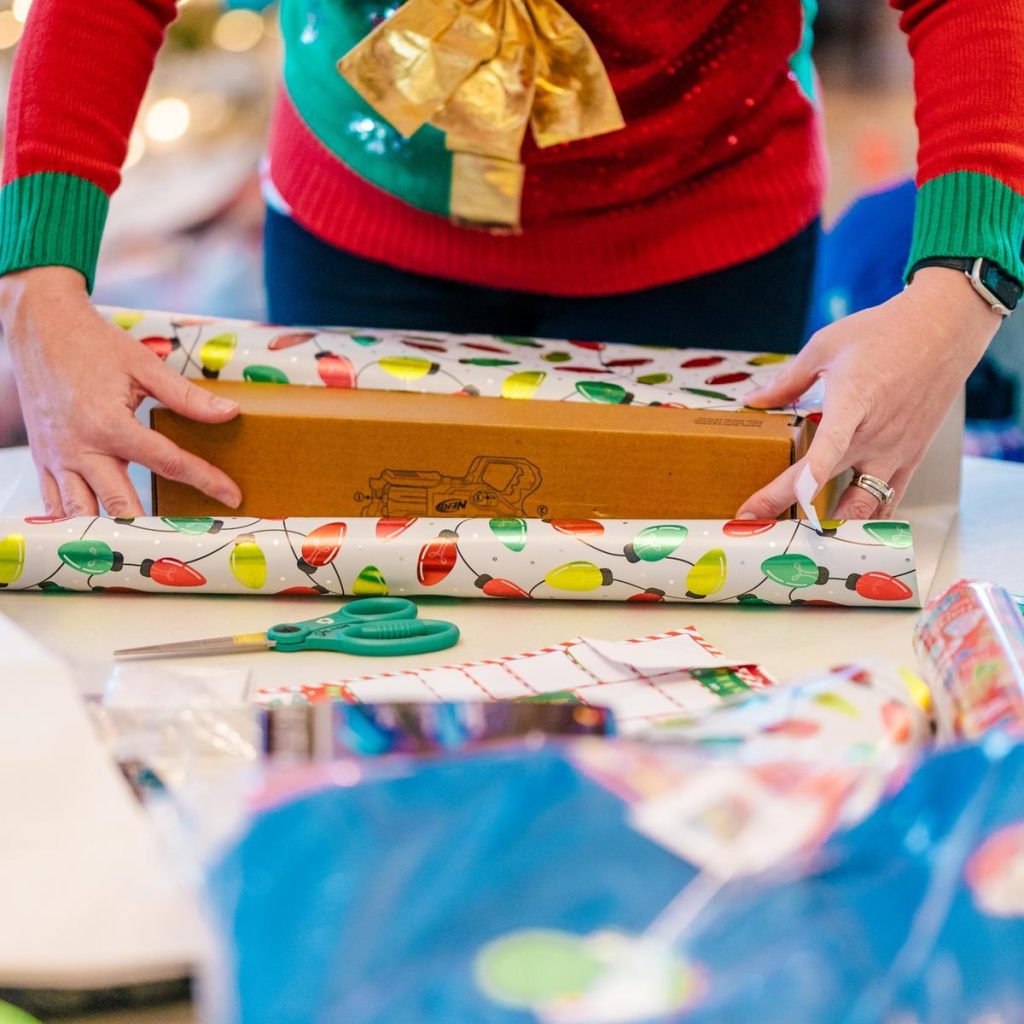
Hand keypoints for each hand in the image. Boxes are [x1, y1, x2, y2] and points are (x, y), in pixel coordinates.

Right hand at [0, 267, 241, 516]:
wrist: (39, 327)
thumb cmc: (93, 344)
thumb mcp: (144, 365)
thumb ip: (186, 397)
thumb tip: (230, 412)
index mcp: (110, 425)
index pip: (169, 463)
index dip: (206, 481)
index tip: (232, 496)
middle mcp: (80, 449)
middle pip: (121, 505)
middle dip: (153, 529)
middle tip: (188, 539)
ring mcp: (57, 459)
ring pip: (81, 515)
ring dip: (108, 535)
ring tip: (143, 548)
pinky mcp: (42, 460)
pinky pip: (55, 504)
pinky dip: (75, 522)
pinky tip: (97, 534)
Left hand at [736, 266, 1000, 519]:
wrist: (944, 331)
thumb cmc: (883, 333)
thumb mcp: (826, 346)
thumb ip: (787, 380)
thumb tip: (754, 400)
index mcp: (853, 401)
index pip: (831, 444)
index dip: (812, 474)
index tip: (792, 497)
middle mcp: (876, 435)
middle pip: (834, 487)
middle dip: (791, 512)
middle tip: (753, 523)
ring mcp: (896, 452)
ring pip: (866, 507)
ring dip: (832, 527)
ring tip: (795, 539)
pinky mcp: (911, 459)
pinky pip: (888, 502)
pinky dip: (865, 521)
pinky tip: (840, 531)